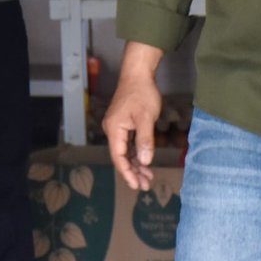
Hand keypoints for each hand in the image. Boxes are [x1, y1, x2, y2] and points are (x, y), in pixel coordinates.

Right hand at [103, 46, 164, 191]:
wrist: (138, 74)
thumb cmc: (142, 94)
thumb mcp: (146, 118)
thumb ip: (145, 140)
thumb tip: (145, 161)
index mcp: (114, 129)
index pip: (118, 156)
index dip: (127, 172)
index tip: (136, 185)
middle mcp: (112, 130)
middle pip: (121, 156)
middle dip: (133, 172)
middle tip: (146, 185)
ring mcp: (118, 127)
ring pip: (126, 151)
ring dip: (136, 164)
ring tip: (148, 177)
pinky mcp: (124, 124)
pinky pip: (129, 144)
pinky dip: (137, 154)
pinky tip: (146, 162)